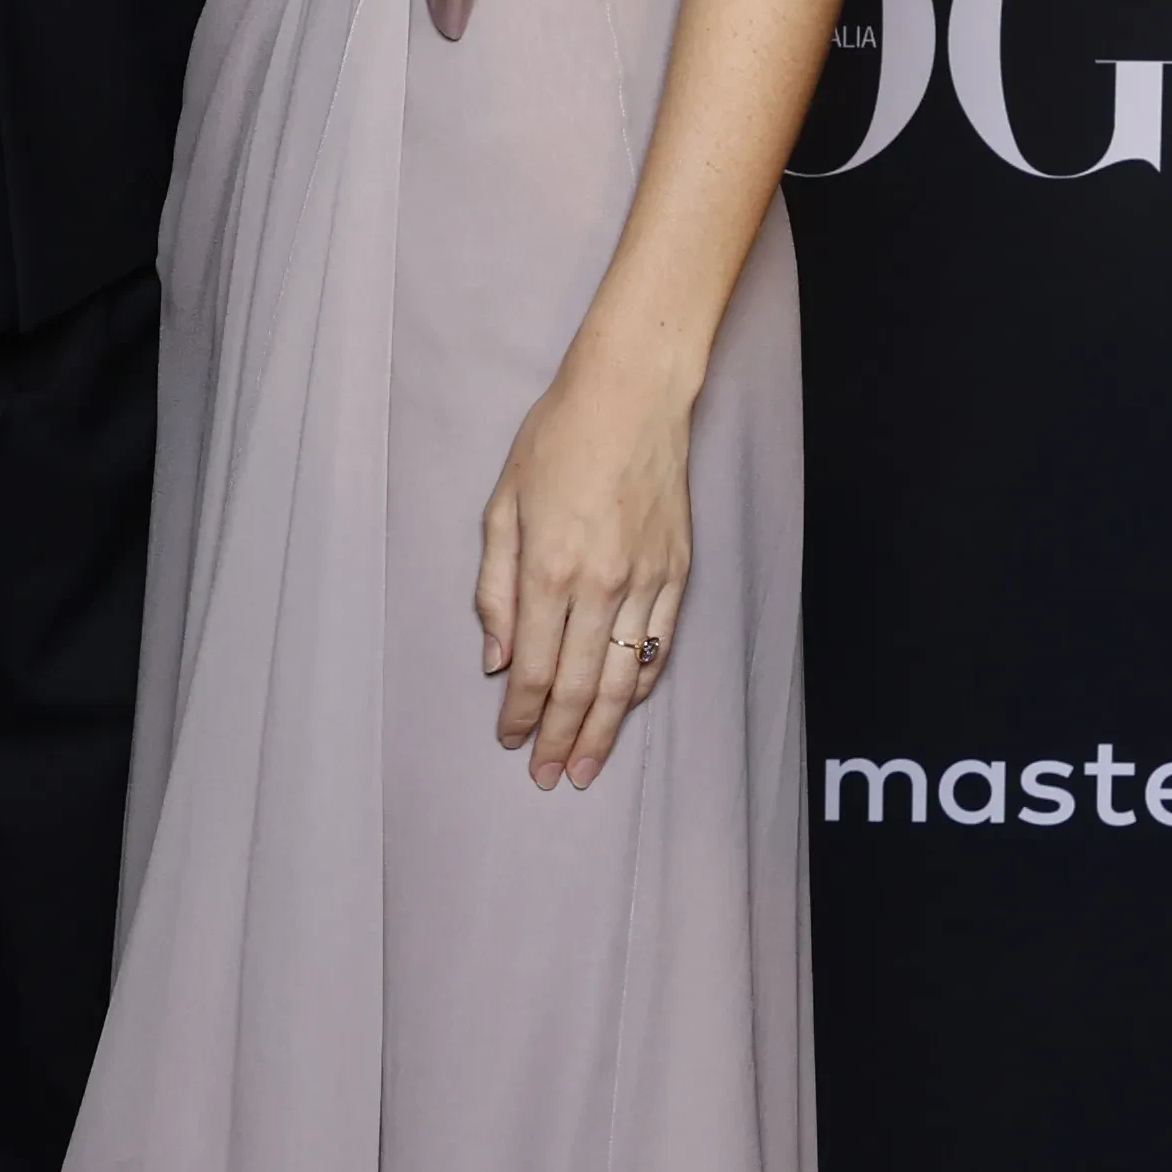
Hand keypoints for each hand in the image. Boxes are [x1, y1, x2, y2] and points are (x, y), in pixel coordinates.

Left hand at [475, 331, 692, 786]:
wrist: (632, 395)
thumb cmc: (558, 439)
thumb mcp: (501, 505)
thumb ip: (494, 587)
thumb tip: (495, 658)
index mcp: (548, 568)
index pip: (530, 666)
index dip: (519, 714)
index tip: (510, 740)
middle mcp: (599, 584)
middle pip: (576, 685)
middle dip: (558, 738)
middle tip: (549, 775)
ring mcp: (644, 581)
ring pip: (622, 677)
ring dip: (602, 729)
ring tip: (587, 765)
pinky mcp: (676, 572)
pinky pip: (658, 645)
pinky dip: (640, 684)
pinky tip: (623, 708)